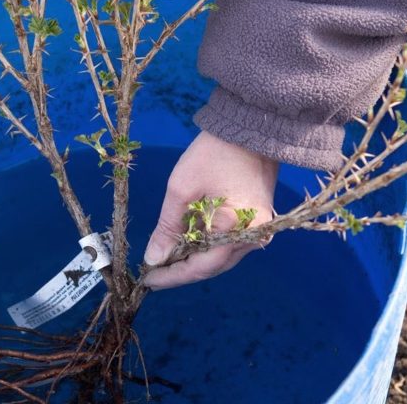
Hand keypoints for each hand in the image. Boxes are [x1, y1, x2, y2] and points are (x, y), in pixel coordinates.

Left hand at [143, 130, 278, 290]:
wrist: (251, 127)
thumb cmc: (214, 153)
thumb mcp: (182, 188)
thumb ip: (167, 227)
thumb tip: (153, 259)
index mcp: (236, 230)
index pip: (201, 267)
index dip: (172, 276)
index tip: (147, 280)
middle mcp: (253, 238)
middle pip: (213, 266)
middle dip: (181, 269)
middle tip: (153, 269)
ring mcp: (259, 230)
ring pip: (221, 256)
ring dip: (194, 257)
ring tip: (167, 255)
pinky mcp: (259, 221)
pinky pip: (230, 243)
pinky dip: (208, 245)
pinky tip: (188, 241)